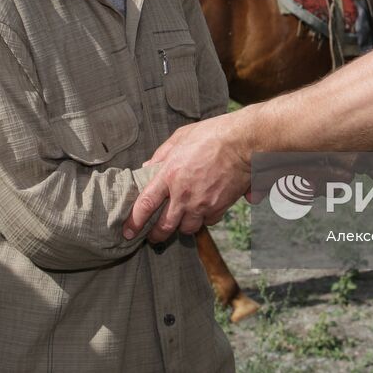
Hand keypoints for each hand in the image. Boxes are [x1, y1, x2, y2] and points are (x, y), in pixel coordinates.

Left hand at [122, 110, 252, 243]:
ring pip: (187, 228)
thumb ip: (161, 155)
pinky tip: (202, 210)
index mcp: (170, 175)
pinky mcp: (220, 207)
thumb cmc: (212, 135)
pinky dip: (203, 219)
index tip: (128, 231)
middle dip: (156, 235)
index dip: (134, 222)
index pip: (145, 205)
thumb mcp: (180, 138)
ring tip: (179, 221)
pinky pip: (208, 221)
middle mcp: (184, 194)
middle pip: (165, 226)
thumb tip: (147, 168)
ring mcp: (203, 204)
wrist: (244, 143)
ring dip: (181, 227)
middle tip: (152, 237)